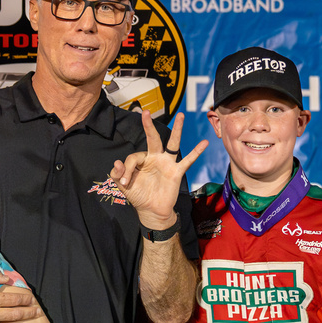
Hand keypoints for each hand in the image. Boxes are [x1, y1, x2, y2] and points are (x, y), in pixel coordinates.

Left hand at [110, 111, 207, 229]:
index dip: (126, 169)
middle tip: (145, 112)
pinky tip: (204, 143)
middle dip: (149, 126)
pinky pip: (188, 161)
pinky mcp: (176, 172)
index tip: (124, 183)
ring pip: (173, 144)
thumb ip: (117, 174)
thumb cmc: (138, 196)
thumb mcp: (123, 186)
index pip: (133, 157)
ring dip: (177, 129)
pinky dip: (196, 152)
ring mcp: (167, 164)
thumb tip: (117, 162)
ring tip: (181, 115)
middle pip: (153, 138)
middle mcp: (155, 158)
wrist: (151, 211)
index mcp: (142, 160)